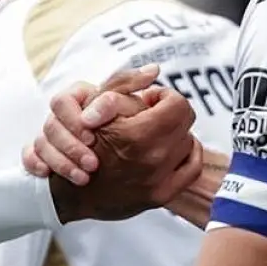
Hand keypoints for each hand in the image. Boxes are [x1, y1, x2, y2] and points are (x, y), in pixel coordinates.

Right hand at [24, 66, 157, 184]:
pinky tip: (48, 174)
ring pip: (41, 143)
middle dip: (71, 146)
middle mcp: (60, 116)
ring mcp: (49, 136)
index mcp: (76, 99)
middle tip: (93, 163)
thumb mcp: (125, 102)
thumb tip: (153, 70)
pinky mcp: (41, 155)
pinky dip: (36, 164)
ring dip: (61, 161)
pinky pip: (28, 157)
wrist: (111, 159)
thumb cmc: (118, 122)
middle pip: (50, 125)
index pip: (62, 101)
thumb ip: (132, 86)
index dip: (74, 119)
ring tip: (84, 177)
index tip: (93, 135)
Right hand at [48, 86, 202, 223]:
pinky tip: (170, 150)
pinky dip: (186, 155)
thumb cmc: (83, 140)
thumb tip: (154, 70)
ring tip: (153, 134)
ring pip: (188, 144)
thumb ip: (124, 82)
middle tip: (148, 116)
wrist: (73, 189)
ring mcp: (159, 181)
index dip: (162, 96)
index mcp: (139, 134)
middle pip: (185, 123)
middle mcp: (154, 159)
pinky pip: (193, 169)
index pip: (178, 104)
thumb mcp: (96, 103)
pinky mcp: (161, 196)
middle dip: (167, 114)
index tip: (147, 100)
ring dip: (173, 135)